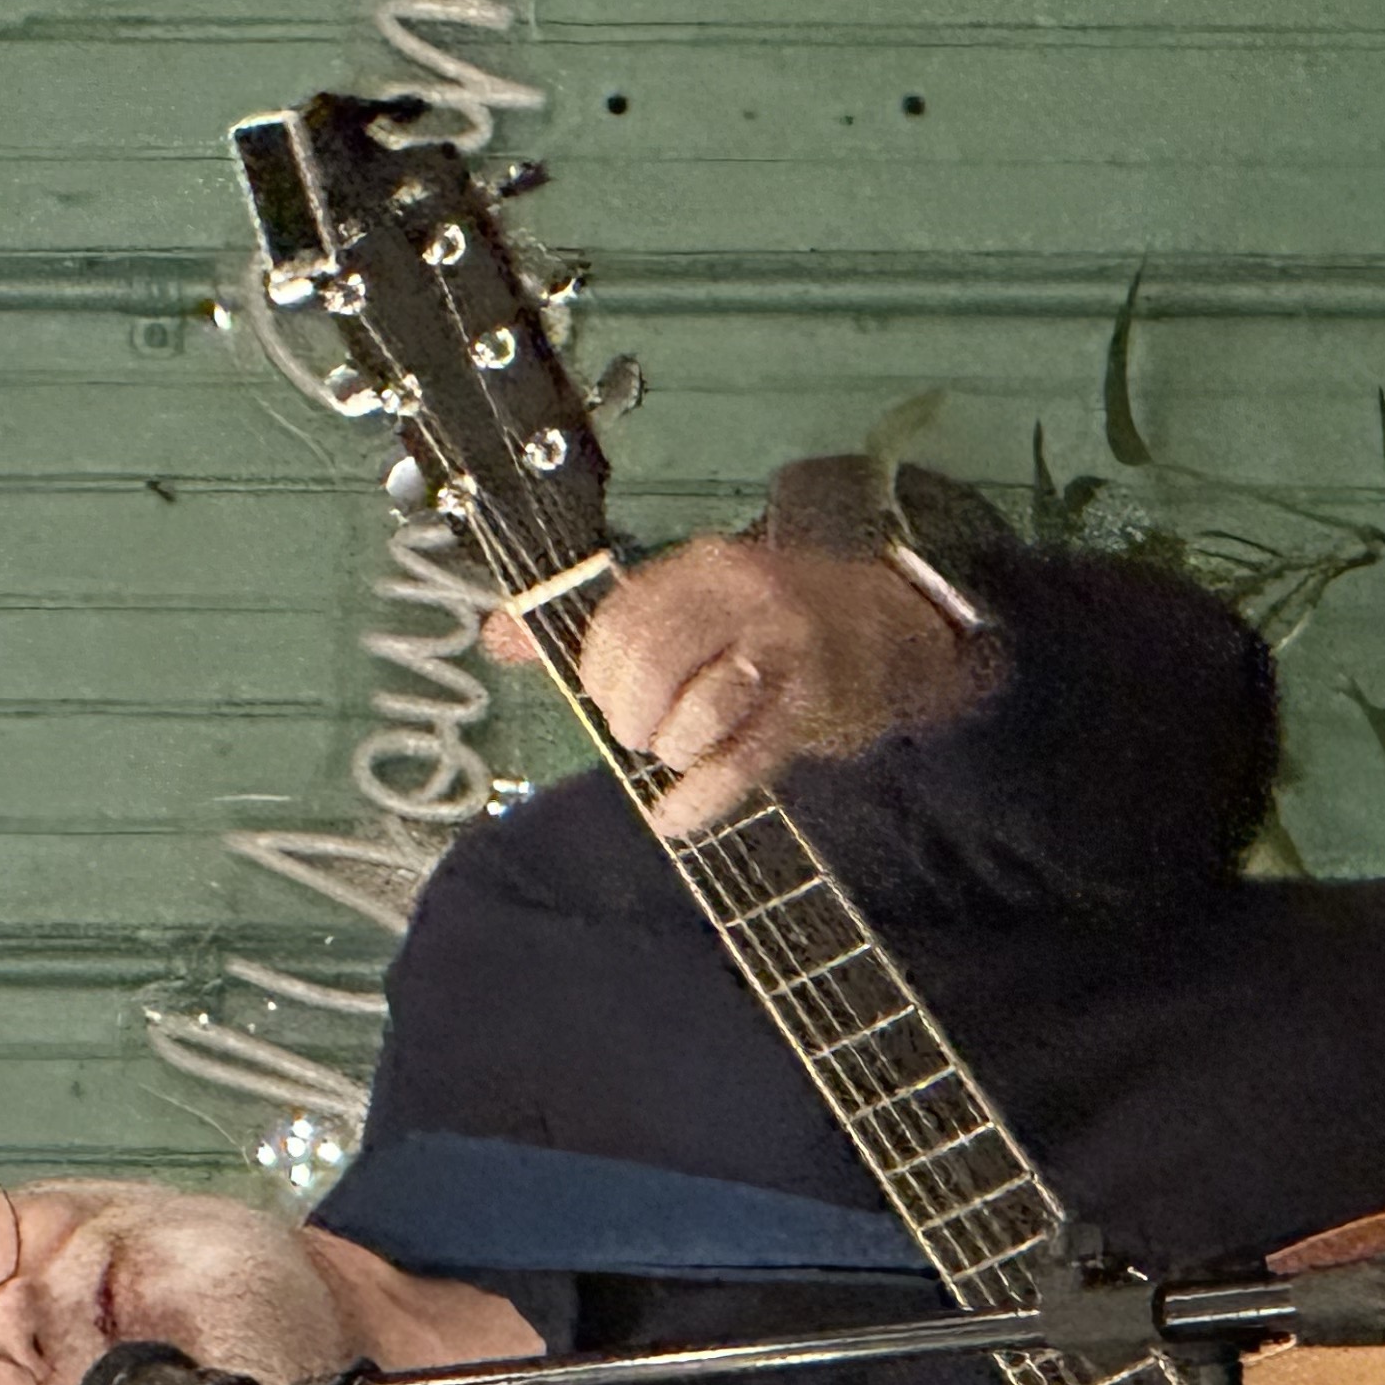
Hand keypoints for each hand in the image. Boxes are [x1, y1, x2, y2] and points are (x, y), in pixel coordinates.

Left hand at [481, 532, 981, 839]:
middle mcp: (743, 599)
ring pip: (702, 708)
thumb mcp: (689, 603)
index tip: (605, 699)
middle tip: (635, 736)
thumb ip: (597, 622)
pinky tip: (674, 817)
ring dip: (669, 749)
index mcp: (701, 567)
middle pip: (655, 658)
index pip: (623, 616)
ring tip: (672, 755)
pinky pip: (745, 760)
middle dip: (628, 714)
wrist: (887, 628)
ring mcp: (783, 653)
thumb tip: (497, 639)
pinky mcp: (813, 708)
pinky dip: (700, 798)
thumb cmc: (769, 624)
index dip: (597, 671)